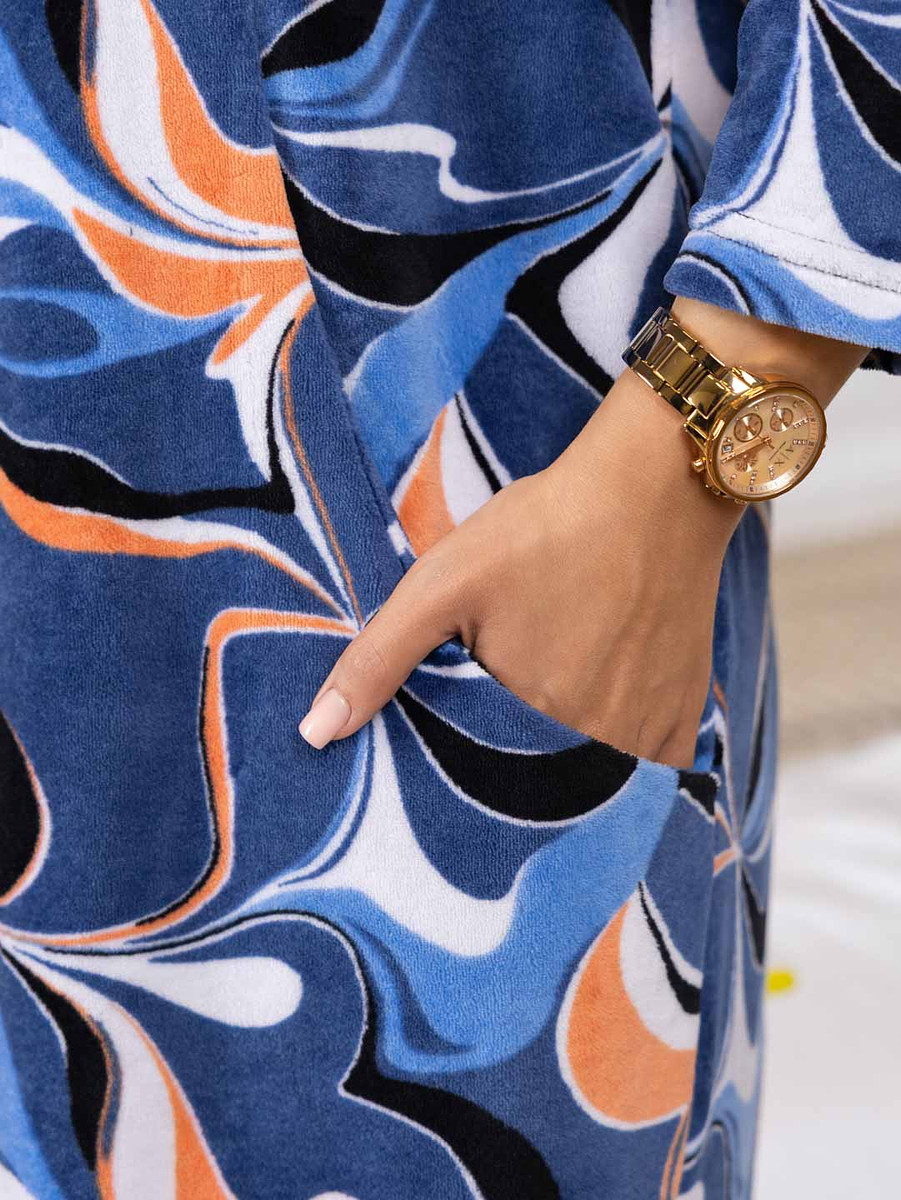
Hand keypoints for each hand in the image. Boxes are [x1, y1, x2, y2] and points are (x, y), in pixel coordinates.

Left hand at [297, 299, 867, 767]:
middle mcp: (597, 743)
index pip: (476, 787)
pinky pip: (653, 772)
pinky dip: (625, 761)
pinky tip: (604, 715)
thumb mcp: (442, 582)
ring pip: (595, 786)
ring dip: (566, 771)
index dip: (455, 771)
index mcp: (530, 720)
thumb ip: (378, 659)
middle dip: (511, 775)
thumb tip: (315, 733)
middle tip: (503, 718)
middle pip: (537, 792)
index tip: (449, 745)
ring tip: (550, 713)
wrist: (652, 487)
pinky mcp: (685, 716)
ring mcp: (649, 734)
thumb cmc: (543, 529)